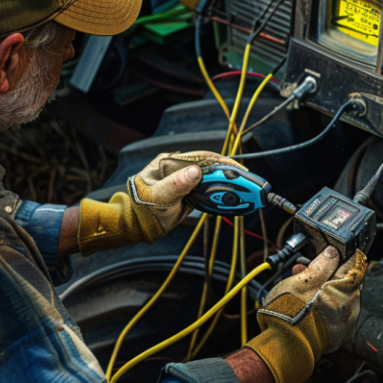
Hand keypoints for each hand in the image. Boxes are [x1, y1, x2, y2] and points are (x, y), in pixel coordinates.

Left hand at [77, 151, 241, 254]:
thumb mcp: (158, 197)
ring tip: (244, 193)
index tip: (237, 168)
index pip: (201, 157)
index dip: (221, 161)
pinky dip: (219, 196)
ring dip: (226, 186)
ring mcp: (185, 182)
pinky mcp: (189, 194)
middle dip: (229, 174)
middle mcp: (179, 169)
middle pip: (210, 168)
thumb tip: (195, 171)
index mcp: (170, 163)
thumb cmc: (140, 210)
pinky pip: (208, 192)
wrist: (135, 226)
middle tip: (247, 183)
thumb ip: (176, 185)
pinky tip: (230, 200)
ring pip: (211, 180)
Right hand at [246, 246, 366, 382]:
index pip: (355, 264)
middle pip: (346, 281)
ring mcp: (347, 322)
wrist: (283, 349)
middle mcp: (351, 306)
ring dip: (326, 289)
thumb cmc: (289, 315)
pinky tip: (309, 304)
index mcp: (344, 289)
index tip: (337, 251)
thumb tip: (332, 253)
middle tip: (308, 268)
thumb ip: (320, 265)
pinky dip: (326, 306)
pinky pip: (337, 313)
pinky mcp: (339, 334)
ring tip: (302, 286)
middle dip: (329, 273)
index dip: (345, 255)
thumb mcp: (301, 281)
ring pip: (340, 297)